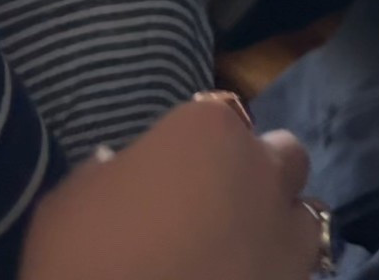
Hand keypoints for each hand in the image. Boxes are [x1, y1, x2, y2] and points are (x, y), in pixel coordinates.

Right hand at [18, 100, 322, 279]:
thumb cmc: (85, 256)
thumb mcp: (72, 198)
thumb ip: (107, 171)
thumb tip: (116, 167)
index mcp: (208, 127)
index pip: (223, 114)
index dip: (204, 144)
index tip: (181, 171)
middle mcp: (260, 170)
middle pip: (283, 155)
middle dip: (261, 173)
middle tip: (222, 205)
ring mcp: (287, 235)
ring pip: (307, 214)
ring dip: (282, 223)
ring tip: (246, 248)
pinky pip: (302, 270)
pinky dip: (280, 270)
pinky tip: (246, 279)